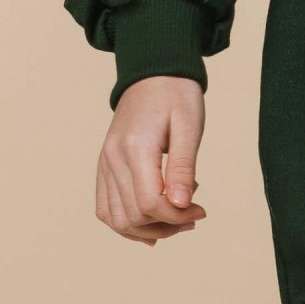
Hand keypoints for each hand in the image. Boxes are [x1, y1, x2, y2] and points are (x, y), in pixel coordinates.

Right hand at [97, 76, 208, 243]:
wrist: (152, 73)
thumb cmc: (177, 96)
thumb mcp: (190, 127)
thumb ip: (184, 167)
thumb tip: (181, 205)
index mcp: (136, 147)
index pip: (149, 204)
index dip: (177, 216)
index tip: (201, 210)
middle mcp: (113, 158)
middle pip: (133, 216)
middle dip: (167, 225)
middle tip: (194, 213)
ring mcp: (104, 163)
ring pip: (116, 219)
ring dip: (147, 230)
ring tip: (175, 219)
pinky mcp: (103, 166)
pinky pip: (105, 208)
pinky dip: (127, 223)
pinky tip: (151, 224)